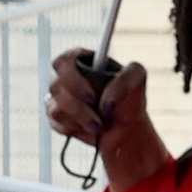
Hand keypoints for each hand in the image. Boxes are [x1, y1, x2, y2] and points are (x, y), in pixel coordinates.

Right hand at [48, 51, 175, 191]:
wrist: (126, 130)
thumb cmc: (129, 100)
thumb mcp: (137, 77)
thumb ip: (126, 78)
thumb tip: (106, 100)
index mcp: (82, 62)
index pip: (64, 61)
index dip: (72, 77)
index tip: (91, 94)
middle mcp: (67, 78)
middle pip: (55, 85)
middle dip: (76, 105)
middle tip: (97, 115)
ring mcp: (59, 99)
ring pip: (55, 108)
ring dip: (80, 120)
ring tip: (99, 126)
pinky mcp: (57, 119)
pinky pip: (57, 124)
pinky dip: (77, 130)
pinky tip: (91, 130)